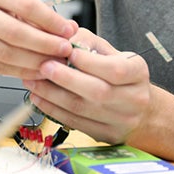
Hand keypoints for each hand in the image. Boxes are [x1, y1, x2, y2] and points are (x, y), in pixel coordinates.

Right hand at [0, 0, 76, 78]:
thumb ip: (35, 12)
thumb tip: (68, 30)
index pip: (26, 5)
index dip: (51, 21)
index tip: (69, 31)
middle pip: (15, 33)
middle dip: (45, 45)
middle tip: (65, 51)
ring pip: (6, 54)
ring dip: (35, 62)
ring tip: (54, 64)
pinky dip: (20, 72)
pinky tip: (36, 71)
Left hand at [25, 28, 152, 143]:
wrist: (139, 110)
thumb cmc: (118, 73)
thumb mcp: (110, 51)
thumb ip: (88, 42)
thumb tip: (65, 37)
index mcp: (138, 73)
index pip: (115, 69)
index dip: (90, 62)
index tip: (68, 52)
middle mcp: (134, 99)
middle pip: (98, 92)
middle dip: (66, 79)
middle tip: (44, 67)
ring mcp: (121, 121)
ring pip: (82, 110)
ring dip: (52, 95)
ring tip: (33, 81)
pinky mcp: (105, 135)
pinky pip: (75, 123)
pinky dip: (53, 110)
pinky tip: (39, 98)